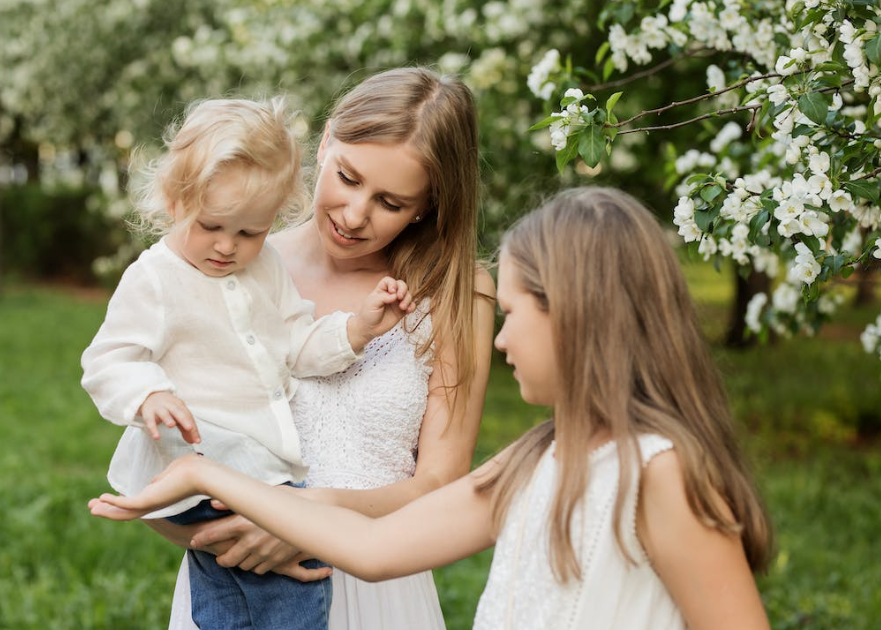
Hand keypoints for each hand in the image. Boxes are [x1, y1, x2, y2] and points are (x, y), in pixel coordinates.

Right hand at [88, 453, 207, 519]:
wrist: (203, 473)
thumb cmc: (194, 469)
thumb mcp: (173, 472)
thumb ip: (162, 479)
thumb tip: (155, 482)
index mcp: (159, 496)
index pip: (136, 503)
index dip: (120, 503)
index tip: (106, 499)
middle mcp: (154, 503)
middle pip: (126, 511)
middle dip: (108, 509)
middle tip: (92, 508)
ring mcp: (151, 503)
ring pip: (124, 512)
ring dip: (107, 509)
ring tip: (91, 507)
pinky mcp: (150, 500)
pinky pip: (128, 504)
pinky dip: (114, 502)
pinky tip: (102, 498)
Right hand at [138, 391, 200, 443]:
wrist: (150, 396)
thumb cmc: (168, 408)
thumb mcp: (178, 415)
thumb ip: (185, 428)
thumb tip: (193, 441)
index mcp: (180, 405)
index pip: (188, 416)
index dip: (194, 428)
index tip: (197, 440)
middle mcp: (170, 405)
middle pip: (178, 412)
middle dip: (184, 420)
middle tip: (190, 428)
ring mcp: (159, 409)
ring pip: (164, 413)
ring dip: (168, 419)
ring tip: (172, 425)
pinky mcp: (148, 413)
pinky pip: (150, 421)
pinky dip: (153, 429)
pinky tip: (157, 437)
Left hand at [190, 512, 331, 580]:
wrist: (315, 512)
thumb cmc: (289, 499)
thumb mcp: (262, 495)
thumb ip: (235, 501)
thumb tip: (213, 501)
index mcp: (244, 522)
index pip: (214, 534)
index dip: (202, 538)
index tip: (195, 540)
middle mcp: (251, 540)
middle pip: (227, 559)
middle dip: (221, 558)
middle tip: (220, 555)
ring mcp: (264, 553)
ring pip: (243, 566)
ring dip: (240, 562)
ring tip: (240, 554)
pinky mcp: (276, 561)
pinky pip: (260, 569)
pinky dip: (256, 565)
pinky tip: (258, 557)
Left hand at [347, 277, 414, 350]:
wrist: (369, 329)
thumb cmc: (368, 314)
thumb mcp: (372, 304)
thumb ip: (383, 297)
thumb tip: (395, 295)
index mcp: (381, 290)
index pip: (389, 281)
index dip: (392, 284)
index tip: (392, 291)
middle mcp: (390, 295)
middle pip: (401, 285)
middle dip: (403, 290)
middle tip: (400, 298)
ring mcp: (396, 303)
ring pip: (407, 295)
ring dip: (407, 299)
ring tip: (402, 308)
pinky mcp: (401, 311)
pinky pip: (411, 305)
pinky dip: (412, 306)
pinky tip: (408, 311)